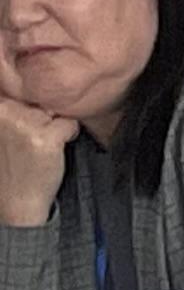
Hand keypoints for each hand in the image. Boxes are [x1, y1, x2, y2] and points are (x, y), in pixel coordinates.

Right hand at [0, 93, 71, 230]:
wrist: (15, 201)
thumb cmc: (12, 165)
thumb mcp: (3, 130)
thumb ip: (13, 110)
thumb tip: (33, 88)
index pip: (21, 91)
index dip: (31, 110)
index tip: (27, 131)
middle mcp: (4, 110)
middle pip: (40, 101)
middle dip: (42, 118)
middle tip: (30, 143)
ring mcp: (23, 122)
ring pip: (55, 112)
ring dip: (54, 128)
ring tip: (39, 148)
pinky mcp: (44, 136)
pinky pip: (70, 125)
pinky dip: (68, 137)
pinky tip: (52, 152)